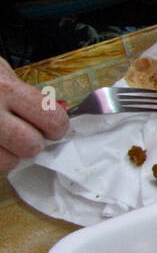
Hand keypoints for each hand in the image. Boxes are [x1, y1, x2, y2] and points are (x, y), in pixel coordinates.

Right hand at [0, 58, 68, 173]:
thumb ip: (22, 94)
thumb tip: (52, 117)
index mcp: (3, 88)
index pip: (51, 119)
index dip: (55, 127)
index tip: (50, 127)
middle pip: (30, 146)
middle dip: (29, 143)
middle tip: (19, 134)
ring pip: (7, 163)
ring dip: (6, 156)